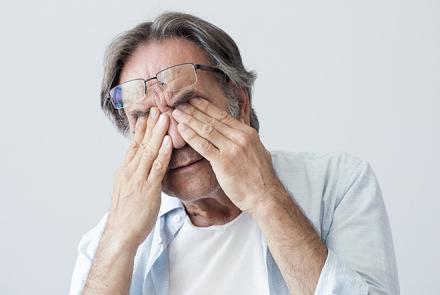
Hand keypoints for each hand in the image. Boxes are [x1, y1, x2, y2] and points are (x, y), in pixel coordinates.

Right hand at [106, 107, 171, 249]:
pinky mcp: (148, 189)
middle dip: (150, 124)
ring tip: (165, 116)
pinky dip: (162, 153)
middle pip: (141, 143)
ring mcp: (138, 178)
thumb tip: (144, 166)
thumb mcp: (127, 189)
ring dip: (158, 132)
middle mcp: (130, 170)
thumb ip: (135, 175)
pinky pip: (157, 167)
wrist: (121, 233)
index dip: (141, 129)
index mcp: (125, 170)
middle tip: (157, 107)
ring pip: (149, 150)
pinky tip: (168, 141)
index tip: (147, 115)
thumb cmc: (126, 214)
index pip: (134, 144)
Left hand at [171, 98, 283, 213]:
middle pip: (212, 119)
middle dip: (194, 110)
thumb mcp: (257, 150)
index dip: (206, 107)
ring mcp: (232, 149)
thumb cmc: (260, 177)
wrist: (265, 196)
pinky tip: (181, 130)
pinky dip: (191, 136)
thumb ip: (245, 139)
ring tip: (176, 114)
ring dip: (189, 120)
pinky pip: (204, 146)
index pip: (222, 115)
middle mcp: (240, 137)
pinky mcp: (224, 162)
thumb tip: (238, 130)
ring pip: (206, 129)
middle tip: (179, 103)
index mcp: (247, 133)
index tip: (193, 101)